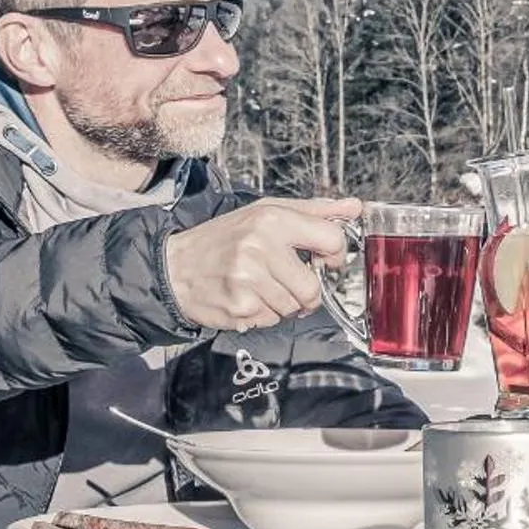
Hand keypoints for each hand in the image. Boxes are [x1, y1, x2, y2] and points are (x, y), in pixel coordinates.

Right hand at [163, 197, 357, 331]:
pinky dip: (264, 314)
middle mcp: (260, 248)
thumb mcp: (266, 212)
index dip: (335, 254)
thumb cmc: (225, 238)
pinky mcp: (239, 308)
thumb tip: (355, 208)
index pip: (332, 239)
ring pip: (293, 307)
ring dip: (284, 303)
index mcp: (272, 220)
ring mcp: (248, 281)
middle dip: (307, 291)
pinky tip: (246, 298)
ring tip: (261, 287)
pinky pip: (272, 320)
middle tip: (290, 282)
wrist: (173, 267)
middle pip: (312, 287)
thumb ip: (314, 211)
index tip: (324, 259)